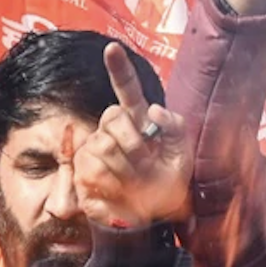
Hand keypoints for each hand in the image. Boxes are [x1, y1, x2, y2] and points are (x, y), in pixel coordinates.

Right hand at [73, 43, 192, 232]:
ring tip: (136, 183)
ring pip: (105, 144)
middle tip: (147, 165)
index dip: (119, 69)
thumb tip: (153, 110)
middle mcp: (113, 129)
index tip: (112, 48)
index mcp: (139, 121)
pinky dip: (113, 183)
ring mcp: (95, 147)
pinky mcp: (83, 169)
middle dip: (135, 144)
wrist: (151, 218)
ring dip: (127, 169)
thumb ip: (175, 127)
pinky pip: (94, 167)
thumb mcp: (182, 155)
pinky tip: (120, 191)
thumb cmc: (166, 185)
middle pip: (113, 116)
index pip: (128, 90)